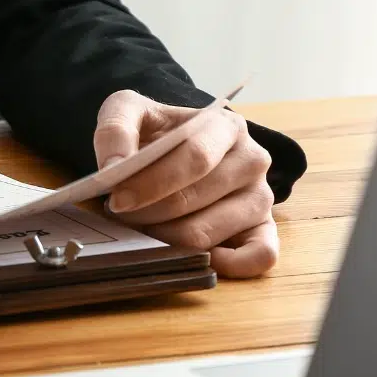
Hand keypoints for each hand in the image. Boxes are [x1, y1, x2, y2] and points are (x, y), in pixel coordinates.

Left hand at [93, 90, 277, 278]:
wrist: (172, 148)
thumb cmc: (154, 132)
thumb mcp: (128, 111)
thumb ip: (115, 129)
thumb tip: (113, 166)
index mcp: (225, 126)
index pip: (195, 158)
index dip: (152, 183)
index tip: (117, 199)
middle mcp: (251, 160)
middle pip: (196, 199)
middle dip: (148, 213)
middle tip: (121, 214)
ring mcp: (260, 198)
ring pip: (209, 234)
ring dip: (164, 239)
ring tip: (142, 227)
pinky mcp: (263, 231)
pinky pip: (260, 256)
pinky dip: (224, 265)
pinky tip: (185, 256)